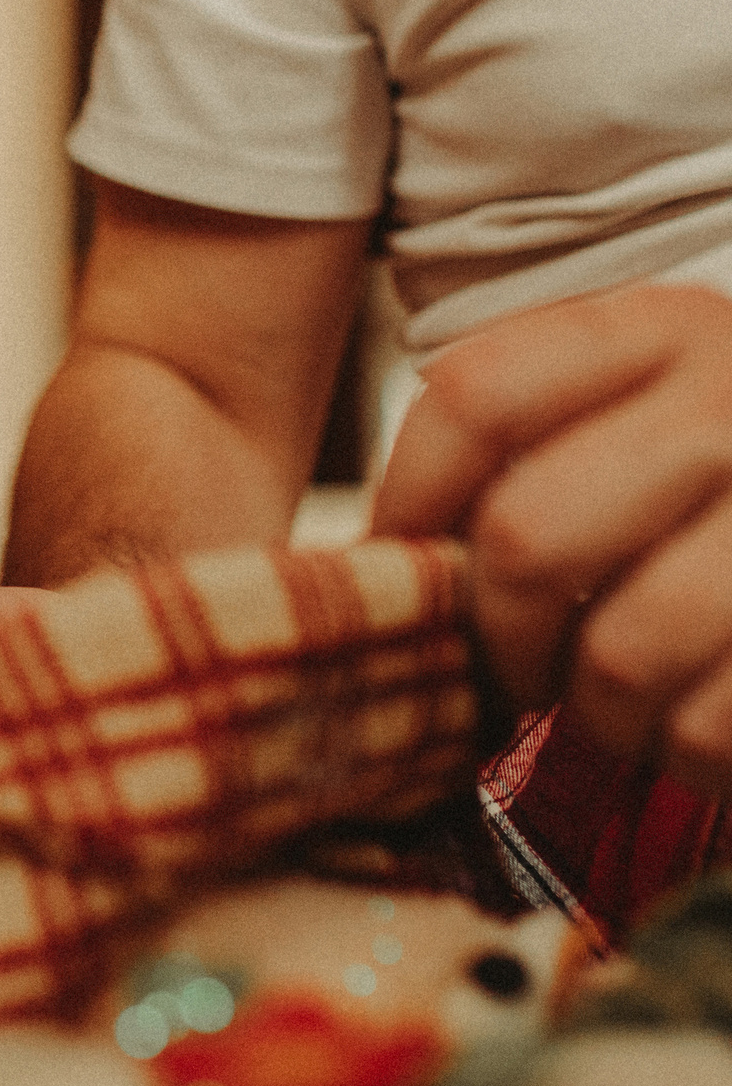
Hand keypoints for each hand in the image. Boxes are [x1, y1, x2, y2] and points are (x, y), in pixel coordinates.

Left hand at [372, 283, 731, 792]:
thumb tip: (386, 553)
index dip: (409, 498)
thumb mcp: (645, 410)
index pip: (476, 396)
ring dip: (596, 710)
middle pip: (528, 535)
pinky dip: (683, 754)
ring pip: (619, 651)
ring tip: (614, 704)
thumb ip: (527, 440)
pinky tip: (693, 726)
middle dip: (498, 633)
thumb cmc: (725, 488)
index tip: (403, 562)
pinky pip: (707, 725)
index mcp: (666, 331)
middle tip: (518, 665)